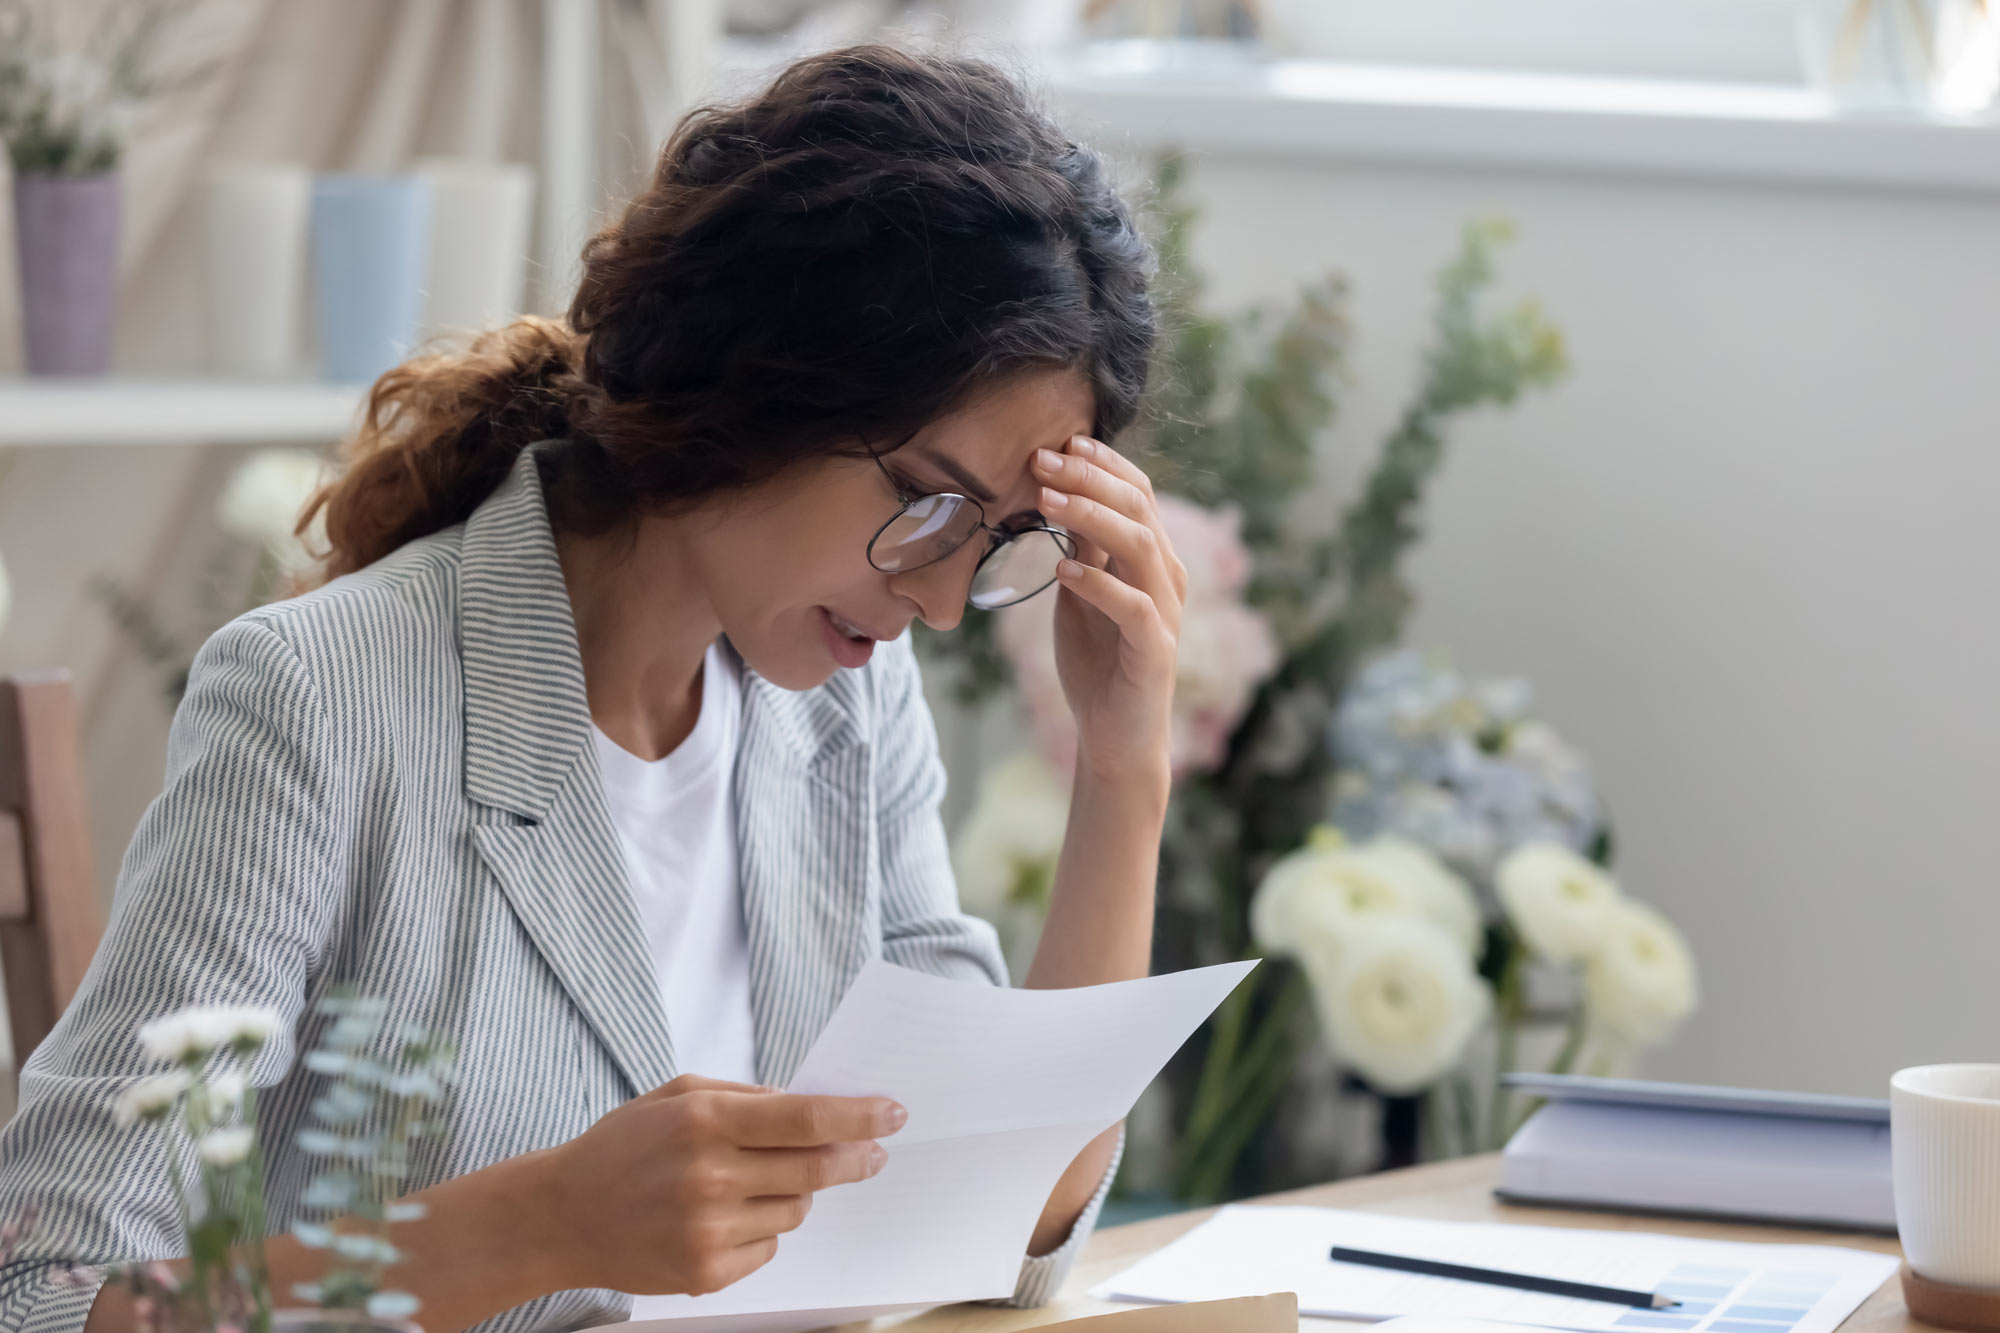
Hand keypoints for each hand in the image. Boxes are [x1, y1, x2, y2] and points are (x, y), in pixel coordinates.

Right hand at [540, 1074, 903, 1295]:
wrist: (561, 1216)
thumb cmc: (625, 1146)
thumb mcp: (678, 1094)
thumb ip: (745, 1095)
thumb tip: (809, 1105)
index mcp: (705, 1120)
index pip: (806, 1119)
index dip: (859, 1116)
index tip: (893, 1112)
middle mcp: (710, 1176)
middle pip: (815, 1169)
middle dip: (856, 1159)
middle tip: (874, 1154)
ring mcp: (709, 1229)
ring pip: (795, 1210)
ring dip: (793, 1192)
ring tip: (751, 1183)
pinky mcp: (707, 1272)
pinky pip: (770, 1248)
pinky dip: (762, 1230)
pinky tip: (723, 1217)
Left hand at [1032, 436, 1184, 789]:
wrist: (1114, 735)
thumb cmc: (1097, 661)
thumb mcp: (1081, 593)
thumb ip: (1081, 549)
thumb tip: (1057, 495)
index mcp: (1152, 559)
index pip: (1138, 493)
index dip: (1104, 464)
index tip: (1063, 441)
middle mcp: (1167, 577)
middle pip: (1139, 508)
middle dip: (1090, 479)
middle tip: (1042, 460)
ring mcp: (1165, 612)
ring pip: (1140, 546)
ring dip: (1091, 518)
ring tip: (1047, 500)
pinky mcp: (1156, 650)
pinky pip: (1133, 607)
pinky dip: (1099, 584)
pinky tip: (1063, 570)